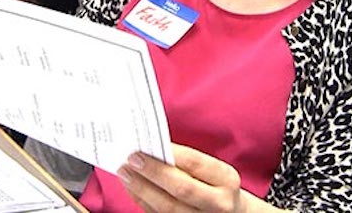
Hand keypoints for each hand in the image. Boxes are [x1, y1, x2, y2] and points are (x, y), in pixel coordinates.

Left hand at [118, 144, 277, 212]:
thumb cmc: (214, 185)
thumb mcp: (211, 171)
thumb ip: (187, 162)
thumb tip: (150, 147)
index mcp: (226, 179)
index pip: (195, 163)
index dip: (167, 154)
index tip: (145, 146)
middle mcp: (219, 203)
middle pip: (181, 188)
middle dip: (152, 173)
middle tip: (130, 160)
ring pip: (167, 207)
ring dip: (141, 189)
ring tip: (125, 174)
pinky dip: (142, 201)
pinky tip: (132, 189)